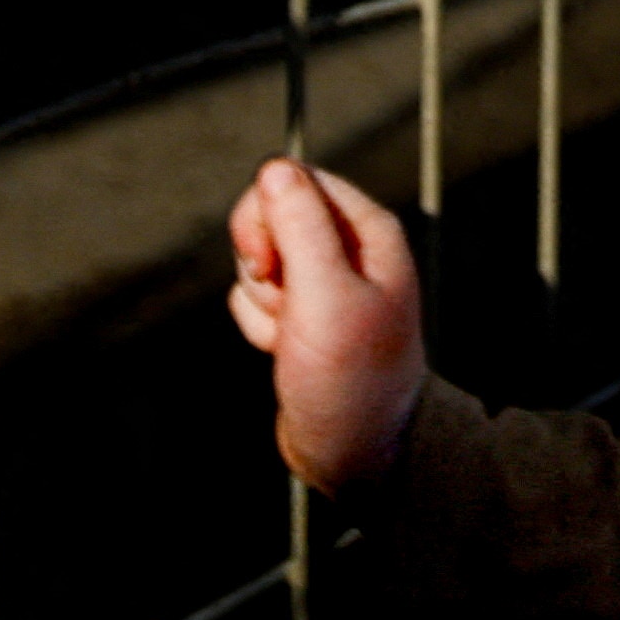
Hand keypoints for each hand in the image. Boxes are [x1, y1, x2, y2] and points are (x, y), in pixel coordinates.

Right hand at [225, 157, 426, 495]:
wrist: (357, 451)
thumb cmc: (353, 377)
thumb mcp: (326, 296)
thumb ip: (301, 228)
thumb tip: (275, 168)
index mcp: (366, 230)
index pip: (296, 179)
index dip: (267, 215)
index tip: (269, 262)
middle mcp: (346, 249)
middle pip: (270, 215)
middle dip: (260, 263)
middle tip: (285, 303)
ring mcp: (320, 283)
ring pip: (257, 259)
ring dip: (261, 302)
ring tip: (293, 337)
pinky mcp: (298, 314)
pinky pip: (253, 297)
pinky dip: (258, 326)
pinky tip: (284, 352)